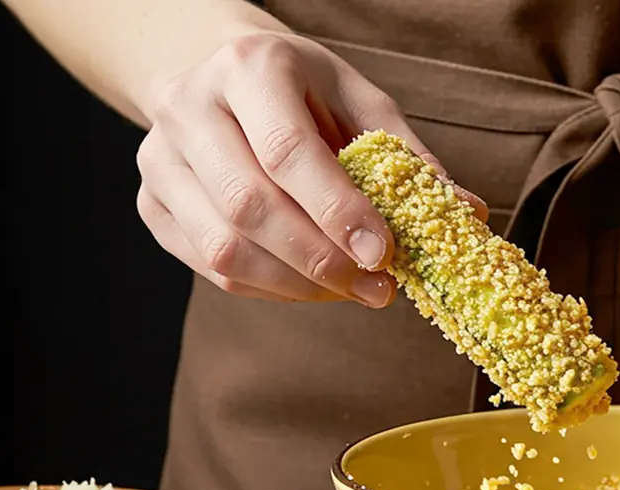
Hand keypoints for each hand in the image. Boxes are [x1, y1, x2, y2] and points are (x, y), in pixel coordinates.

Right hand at [136, 32, 486, 306]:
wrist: (223, 82)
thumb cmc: (305, 95)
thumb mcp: (359, 104)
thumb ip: (407, 159)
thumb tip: (467, 214)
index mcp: (249, 68)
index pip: (286, 151)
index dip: (336, 211)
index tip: (383, 254)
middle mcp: (189, 107)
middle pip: (250, 207)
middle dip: (322, 261)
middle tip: (378, 290)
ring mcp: (160, 159)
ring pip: (224, 249)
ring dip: (298, 286)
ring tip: (351, 291)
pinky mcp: (152, 204)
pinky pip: (210, 269)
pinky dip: (270, 291)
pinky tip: (311, 287)